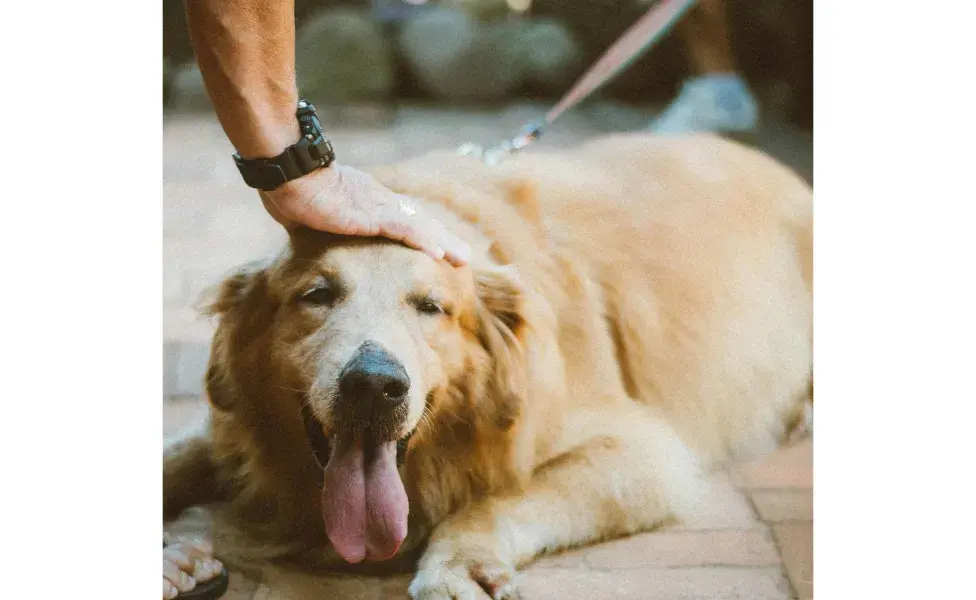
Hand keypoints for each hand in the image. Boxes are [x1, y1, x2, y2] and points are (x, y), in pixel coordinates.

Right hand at [260, 164, 470, 265]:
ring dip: (443, 243)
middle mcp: (378, 201)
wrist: (288, 172)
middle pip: (419, 221)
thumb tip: (302, 234)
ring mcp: (377, 206)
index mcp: (366, 202)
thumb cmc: (289, 189)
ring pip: (420, 226)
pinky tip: (439, 254)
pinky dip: (423, 241)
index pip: (402, 219)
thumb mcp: (306, 215)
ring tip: (462, 260)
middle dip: (443, 239)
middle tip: (463, 257)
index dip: (422, 233)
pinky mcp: (371, 214)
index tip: (438, 247)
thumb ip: (314, 224)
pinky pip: (404, 229)